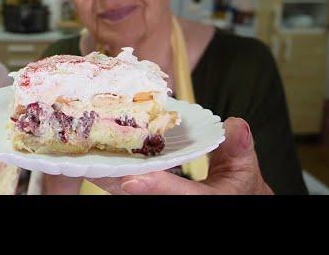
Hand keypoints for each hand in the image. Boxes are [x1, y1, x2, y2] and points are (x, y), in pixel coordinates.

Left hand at [90, 117, 273, 194]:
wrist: (232, 199)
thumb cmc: (238, 187)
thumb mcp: (245, 168)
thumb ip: (239, 148)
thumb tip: (234, 126)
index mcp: (206, 201)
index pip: (180, 194)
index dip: (156, 187)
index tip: (131, 181)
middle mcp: (179, 202)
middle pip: (142, 193)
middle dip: (116, 179)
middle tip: (90, 163)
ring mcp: (162, 199)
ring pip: (127, 191)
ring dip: (106, 176)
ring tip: (83, 158)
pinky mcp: (152, 194)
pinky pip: (126, 185)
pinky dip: (110, 173)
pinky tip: (93, 158)